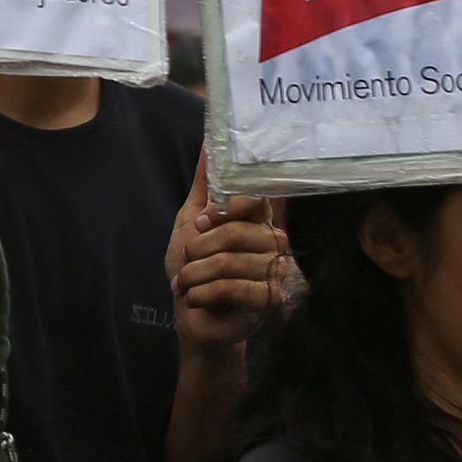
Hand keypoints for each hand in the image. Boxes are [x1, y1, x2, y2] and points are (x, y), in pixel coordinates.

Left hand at [162, 152, 288, 354]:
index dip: (224, 208)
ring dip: (194, 275)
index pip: (256, 199)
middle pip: (236, 233)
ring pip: (228, 262)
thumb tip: (209, 144)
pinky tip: (195, 298)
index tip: (200, 223)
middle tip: (188, 261)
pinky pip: (231, 288)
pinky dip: (201, 294)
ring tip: (187, 283)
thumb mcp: (190, 222)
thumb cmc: (194, 267)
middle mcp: (273, 242)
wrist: (193, 317)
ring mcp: (275, 273)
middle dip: (198, 249)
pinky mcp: (269, 300)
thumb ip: (205, 186)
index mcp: (258, 220)